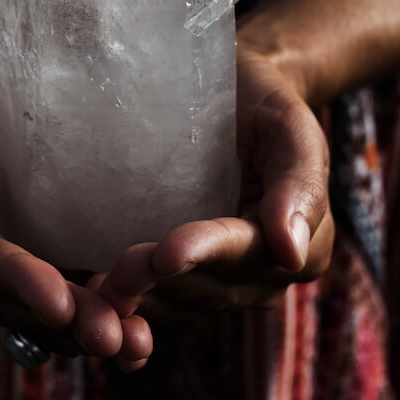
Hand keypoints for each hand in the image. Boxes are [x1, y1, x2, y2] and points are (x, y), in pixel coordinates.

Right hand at [0, 66, 153, 369]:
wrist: (3, 119)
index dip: (19, 284)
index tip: (57, 301)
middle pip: (18, 308)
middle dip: (66, 324)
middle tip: (111, 335)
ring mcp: (9, 291)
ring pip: (49, 325)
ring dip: (91, 335)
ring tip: (136, 343)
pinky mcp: (49, 286)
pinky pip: (74, 316)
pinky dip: (110, 325)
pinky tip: (141, 339)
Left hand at [95, 44, 333, 320]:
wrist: (229, 93)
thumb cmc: (262, 100)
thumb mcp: (288, 124)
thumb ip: (299, 183)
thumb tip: (292, 253)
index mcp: (304, 243)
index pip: (250, 253)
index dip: (207, 254)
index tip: (167, 253)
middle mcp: (264, 273)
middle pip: (212, 286)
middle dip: (163, 282)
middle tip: (115, 271)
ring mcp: (223, 282)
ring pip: (182, 302)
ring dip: (141, 300)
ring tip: (96, 290)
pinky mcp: (183, 278)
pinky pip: (161, 302)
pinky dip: (130, 306)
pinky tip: (94, 301)